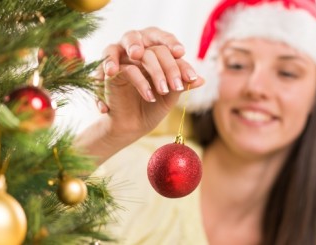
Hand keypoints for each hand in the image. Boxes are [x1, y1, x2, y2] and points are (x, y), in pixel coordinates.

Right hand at [76, 27, 203, 163]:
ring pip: (143, 55)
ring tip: (164, 90)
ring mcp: (127, 60)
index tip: (193, 78)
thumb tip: (202, 79)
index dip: (183, 65)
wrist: (130, 126)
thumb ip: (182, 85)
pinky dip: (140, 83)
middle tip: (178, 87)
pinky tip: (149, 97)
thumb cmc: (151, 109)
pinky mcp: (112, 72)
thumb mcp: (170, 97)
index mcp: (158, 58)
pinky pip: (128, 69)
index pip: (173, 54)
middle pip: (159, 50)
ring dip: (156, 71)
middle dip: (171, 68)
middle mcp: (142, 54)